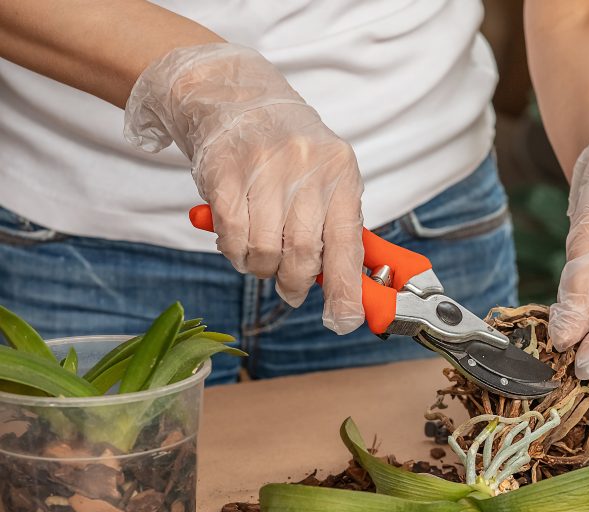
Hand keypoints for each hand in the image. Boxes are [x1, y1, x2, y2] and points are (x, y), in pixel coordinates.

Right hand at [124, 43, 363, 333]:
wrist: (233, 96)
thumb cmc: (287, 148)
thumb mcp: (324, 177)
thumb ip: (334, 227)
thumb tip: (346, 288)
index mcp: (341, 173)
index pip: (348, 244)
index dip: (347, 290)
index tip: (344, 321)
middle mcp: (307, 168)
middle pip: (303, 253)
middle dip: (296, 283)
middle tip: (292, 291)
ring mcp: (264, 169)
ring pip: (264, 251)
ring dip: (261, 268)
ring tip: (261, 257)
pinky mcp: (224, 174)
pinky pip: (232, 237)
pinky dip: (235, 253)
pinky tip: (238, 243)